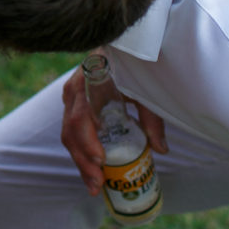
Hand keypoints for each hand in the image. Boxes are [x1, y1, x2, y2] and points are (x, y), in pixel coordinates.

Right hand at [60, 64, 167, 194]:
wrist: (118, 41)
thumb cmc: (130, 63)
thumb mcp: (143, 88)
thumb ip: (151, 117)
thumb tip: (161, 150)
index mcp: (87, 86)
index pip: (79, 119)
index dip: (87, 143)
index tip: (102, 162)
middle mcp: (73, 92)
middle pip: (70, 132)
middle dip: (83, 162)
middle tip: (97, 186)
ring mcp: (71, 97)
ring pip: (68, 134)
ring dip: (80, 161)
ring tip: (94, 184)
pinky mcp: (74, 102)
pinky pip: (72, 129)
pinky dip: (81, 150)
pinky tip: (93, 166)